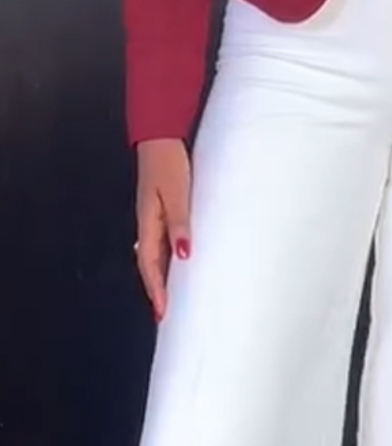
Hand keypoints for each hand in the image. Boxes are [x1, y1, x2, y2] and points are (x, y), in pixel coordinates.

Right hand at [135, 138, 191, 320]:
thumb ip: (179, 223)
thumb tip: (184, 255)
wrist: (161, 137)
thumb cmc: (169, 163)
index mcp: (148, 223)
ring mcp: (154, 215)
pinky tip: (179, 259)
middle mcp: (147, 223)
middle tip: (168, 313)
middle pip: (150, 264)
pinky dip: (168, 256)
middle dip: (158, 289)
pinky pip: (163, 239)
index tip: (163, 314)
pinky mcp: (162, 207)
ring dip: (164, 274)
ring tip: (174, 294)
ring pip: (156, 253)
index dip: (156, 290)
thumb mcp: (176, 193)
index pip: (149, 266)